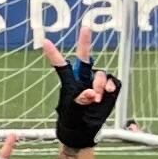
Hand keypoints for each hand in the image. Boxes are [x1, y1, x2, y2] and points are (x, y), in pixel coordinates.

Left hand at [41, 30, 117, 151]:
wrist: (84, 130)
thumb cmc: (73, 120)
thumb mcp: (73, 112)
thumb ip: (80, 101)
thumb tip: (91, 92)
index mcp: (69, 82)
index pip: (61, 65)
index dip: (53, 53)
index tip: (44, 41)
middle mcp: (83, 78)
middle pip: (84, 57)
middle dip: (85, 41)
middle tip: (85, 28)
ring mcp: (96, 82)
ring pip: (100, 74)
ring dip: (100, 84)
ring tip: (97, 98)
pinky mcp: (109, 88)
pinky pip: (113, 81)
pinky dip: (111, 86)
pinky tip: (108, 92)